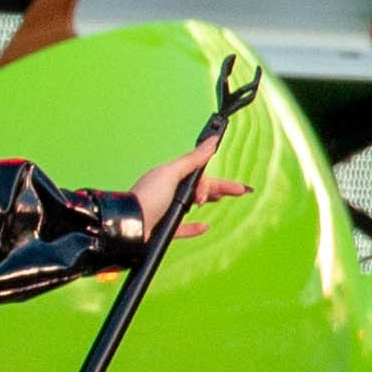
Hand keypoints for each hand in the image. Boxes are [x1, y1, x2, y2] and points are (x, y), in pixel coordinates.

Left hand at [120, 137, 250, 241]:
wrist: (130, 227)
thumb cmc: (146, 199)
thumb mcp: (171, 174)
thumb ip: (192, 160)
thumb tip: (210, 142)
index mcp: (170, 177)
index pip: (200, 176)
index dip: (216, 182)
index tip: (235, 187)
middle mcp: (168, 192)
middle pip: (200, 189)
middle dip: (221, 189)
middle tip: (241, 191)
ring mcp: (166, 210)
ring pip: (192, 205)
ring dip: (207, 201)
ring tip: (219, 201)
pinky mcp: (164, 228)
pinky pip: (183, 227)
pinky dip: (194, 227)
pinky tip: (204, 226)